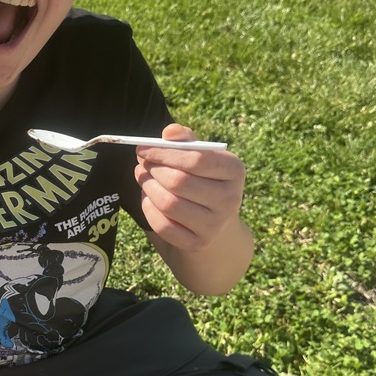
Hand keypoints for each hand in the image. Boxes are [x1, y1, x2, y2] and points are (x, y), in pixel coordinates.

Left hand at [135, 123, 245, 252]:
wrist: (213, 218)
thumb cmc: (202, 177)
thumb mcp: (200, 155)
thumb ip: (184, 139)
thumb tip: (169, 133)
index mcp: (234, 170)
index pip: (196, 160)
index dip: (163, 153)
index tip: (142, 149)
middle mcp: (231, 199)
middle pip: (179, 182)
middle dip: (152, 171)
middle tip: (140, 165)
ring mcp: (216, 225)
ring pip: (168, 204)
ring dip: (147, 188)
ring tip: (143, 179)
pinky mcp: (198, 243)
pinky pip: (163, 226)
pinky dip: (149, 210)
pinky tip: (149, 199)